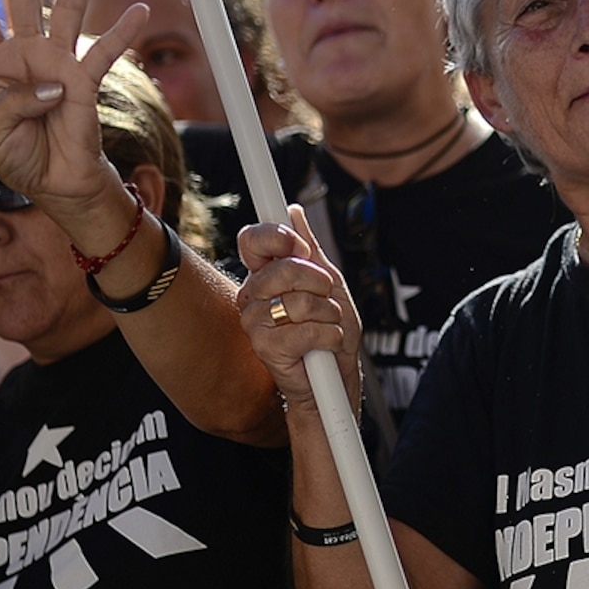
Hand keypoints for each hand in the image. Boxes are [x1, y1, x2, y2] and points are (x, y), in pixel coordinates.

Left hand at [0, 0, 141, 217]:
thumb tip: (52, 85)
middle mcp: (29, 55)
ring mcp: (59, 63)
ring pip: (68, 9)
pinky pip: (104, 53)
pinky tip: (139, 12)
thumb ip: (9, 105)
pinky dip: (121, 35)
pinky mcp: (86, 81)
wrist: (54, 184)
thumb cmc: (20, 157)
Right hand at [236, 211, 361, 411]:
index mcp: (264, 275)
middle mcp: (253, 295)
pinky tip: (325, 344)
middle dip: (319, 282)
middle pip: (284, 268)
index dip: (276, 236)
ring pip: (300, 301)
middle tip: (326, 296)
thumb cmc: (330, 331)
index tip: (298, 245)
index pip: (253, 240)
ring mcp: (254, 321)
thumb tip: (294, 212)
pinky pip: (306, 330)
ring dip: (329, 314)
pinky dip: (329, 336)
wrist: (335, 376)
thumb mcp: (327, 282)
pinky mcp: (264, 347)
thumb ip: (309, 248)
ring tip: (326, 325)